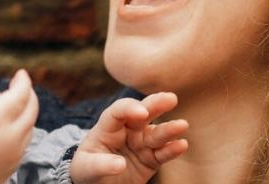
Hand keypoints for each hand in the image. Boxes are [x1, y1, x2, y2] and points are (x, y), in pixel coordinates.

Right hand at [0, 69, 38, 183]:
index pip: (20, 95)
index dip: (24, 81)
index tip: (20, 73)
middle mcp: (11, 137)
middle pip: (32, 109)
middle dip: (29, 92)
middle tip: (20, 83)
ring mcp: (14, 153)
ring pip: (32, 125)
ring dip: (29, 109)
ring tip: (18, 101)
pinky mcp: (12, 166)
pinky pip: (26, 140)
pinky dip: (26, 126)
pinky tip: (14, 124)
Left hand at [70, 92, 187, 183]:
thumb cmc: (87, 169)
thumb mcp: (86, 167)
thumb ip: (100, 164)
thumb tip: (120, 164)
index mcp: (108, 126)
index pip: (119, 111)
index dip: (130, 108)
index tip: (142, 113)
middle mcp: (127, 130)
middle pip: (142, 114)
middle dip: (156, 104)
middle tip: (171, 98)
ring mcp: (140, 143)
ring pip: (156, 134)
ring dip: (169, 129)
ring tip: (182, 124)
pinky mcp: (151, 159)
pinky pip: (162, 153)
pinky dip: (172, 150)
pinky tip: (182, 145)